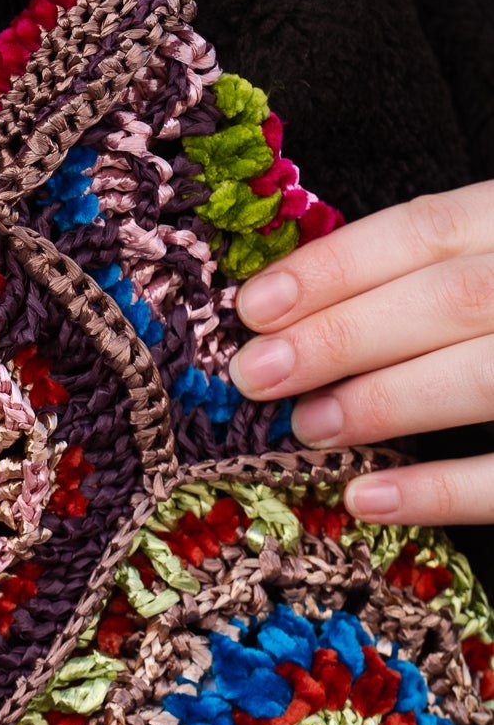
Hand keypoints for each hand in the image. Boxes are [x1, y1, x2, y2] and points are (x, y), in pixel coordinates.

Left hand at [231, 185, 493, 522]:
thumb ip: (438, 274)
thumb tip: (299, 311)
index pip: (432, 226)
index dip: (338, 265)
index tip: (253, 306)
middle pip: (456, 297)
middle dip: (345, 334)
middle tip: (256, 374)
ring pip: (490, 373)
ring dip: (387, 402)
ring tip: (305, 427)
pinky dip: (445, 488)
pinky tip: (368, 497)